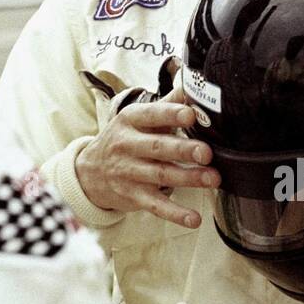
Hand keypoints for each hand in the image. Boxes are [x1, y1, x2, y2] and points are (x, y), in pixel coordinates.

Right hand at [75, 92, 217, 228]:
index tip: (191, 115)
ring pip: (160, 175)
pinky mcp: (132, 195)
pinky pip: (155, 205)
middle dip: (183, 150)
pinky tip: (193, 219)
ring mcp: (128, 172)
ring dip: (188, 178)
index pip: (152, 115)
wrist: (90, 171)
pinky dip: (175, 213)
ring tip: (213, 179)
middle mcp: (127, 144)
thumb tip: (193, 85)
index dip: (171, 114)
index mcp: (130, 120)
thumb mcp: (138, 117)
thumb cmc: (124, 139)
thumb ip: (167, 103)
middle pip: (158, 147)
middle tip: (207, 153)